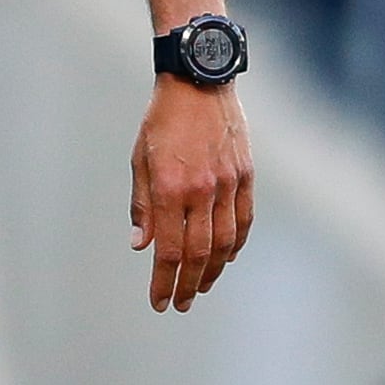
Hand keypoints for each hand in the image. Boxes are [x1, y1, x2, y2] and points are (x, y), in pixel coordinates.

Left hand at [131, 76, 254, 310]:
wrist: (199, 80)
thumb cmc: (162, 120)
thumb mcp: (140, 159)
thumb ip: (142, 205)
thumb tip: (141, 244)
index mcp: (169, 189)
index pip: (168, 250)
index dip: (163, 281)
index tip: (159, 301)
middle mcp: (201, 191)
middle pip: (199, 254)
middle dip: (188, 285)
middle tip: (181, 304)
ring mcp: (227, 184)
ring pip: (225, 242)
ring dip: (214, 271)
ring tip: (202, 287)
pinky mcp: (245, 175)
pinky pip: (244, 220)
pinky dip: (236, 244)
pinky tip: (227, 257)